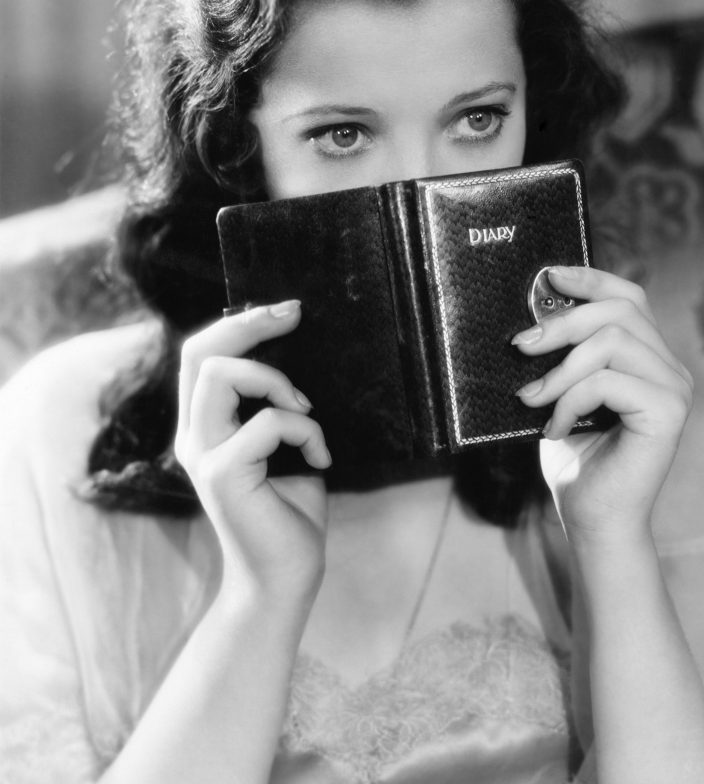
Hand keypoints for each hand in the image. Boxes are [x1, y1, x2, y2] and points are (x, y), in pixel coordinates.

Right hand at [174, 301, 330, 606]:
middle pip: (199, 351)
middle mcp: (194, 434)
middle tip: (293, 316)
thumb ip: (279, 405)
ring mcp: (204, 454)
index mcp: (205, 424)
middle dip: (249, 324)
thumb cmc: (291, 511)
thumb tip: (303, 354)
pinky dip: (306, 430)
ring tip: (306, 410)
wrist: (285, 578)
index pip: (202, 353)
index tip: (288, 312)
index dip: (241, 322)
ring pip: (221, 373)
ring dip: (274, 380)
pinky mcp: (224, 474)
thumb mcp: (286, 445)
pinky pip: (269, 422)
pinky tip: (322, 458)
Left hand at [513, 266, 693, 546]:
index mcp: (648, 358)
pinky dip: (570, 400)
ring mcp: (674, 388)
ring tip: (532, 399)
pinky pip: (608, 381)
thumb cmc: (576, 459)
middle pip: (618, 311)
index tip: (549, 276)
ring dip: (560, 369)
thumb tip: (531, 316)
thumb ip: (562, 356)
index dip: (590, 278)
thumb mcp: (561, 394)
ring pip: (611, 341)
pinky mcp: (669, 411)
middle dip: (561, 322)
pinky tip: (555, 427)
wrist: (592, 519)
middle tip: (520, 346)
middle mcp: (669, 368)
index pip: (628, 298)